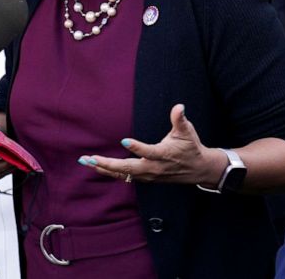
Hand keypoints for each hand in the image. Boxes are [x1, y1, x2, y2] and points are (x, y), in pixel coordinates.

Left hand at [78, 104, 225, 186]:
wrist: (198, 170)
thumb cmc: (191, 147)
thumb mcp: (188, 132)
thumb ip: (180, 119)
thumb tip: (179, 107)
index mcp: (163, 154)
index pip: (149, 152)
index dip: (137, 147)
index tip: (124, 140)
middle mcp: (154, 167)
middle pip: (128, 168)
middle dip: (108, 164)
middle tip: (90, 158)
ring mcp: (148, 175)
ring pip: (123, 174)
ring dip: (104, 168)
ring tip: (86, 161)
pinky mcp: (145, 178)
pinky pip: (125, 177)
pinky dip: (110, 172)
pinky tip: (97, 167)